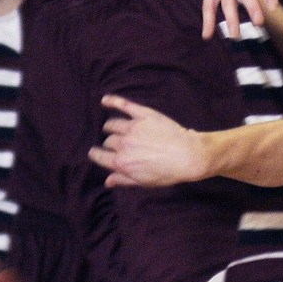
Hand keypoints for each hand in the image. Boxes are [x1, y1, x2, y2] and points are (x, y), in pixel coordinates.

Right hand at [89, 94, 207, 185]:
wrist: (188, 155)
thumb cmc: (167, 172)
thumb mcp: (143, 181)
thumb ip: (123, 179)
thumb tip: (107, 181)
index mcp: (121, 162)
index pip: (100, 156)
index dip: (96, 154)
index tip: (95, 152)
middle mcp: (123, 144)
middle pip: (109, 141)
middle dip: (111, 143)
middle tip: (119, 145)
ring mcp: (133, 127)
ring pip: (113, 124)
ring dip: (111, 127)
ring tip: (114, 127)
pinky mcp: (143, 115)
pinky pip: (124, 105)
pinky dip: (113, 101)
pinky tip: (105, 100)